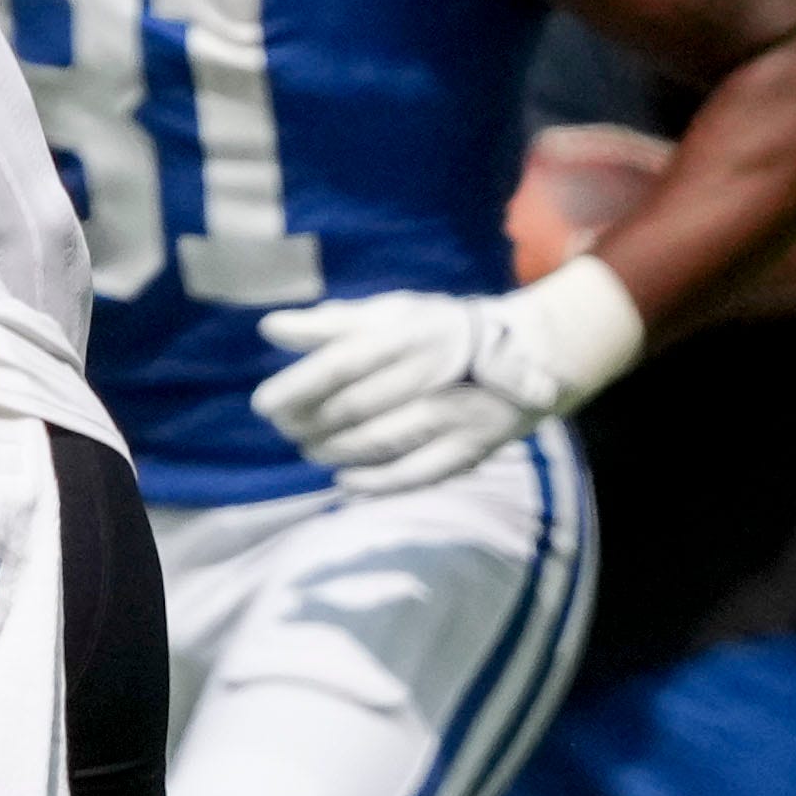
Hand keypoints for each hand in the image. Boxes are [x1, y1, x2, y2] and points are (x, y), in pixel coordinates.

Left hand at [251, 265, 643, 493]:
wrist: (531, 352)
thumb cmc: (439, 331)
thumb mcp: (392, 313)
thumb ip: (332, 323)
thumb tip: (270, 327)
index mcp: (412, 333)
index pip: (342, 363)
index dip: (296, 387)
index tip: (263, 404)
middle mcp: (436, 373)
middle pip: (355, 407)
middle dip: (309, 423)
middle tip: (286, 428)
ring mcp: (458, 413)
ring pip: (381, 441)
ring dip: (334, 451)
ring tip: (310, 449)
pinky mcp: (473, 447)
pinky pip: (417, 474)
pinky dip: (374, 483)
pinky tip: (343, 481)